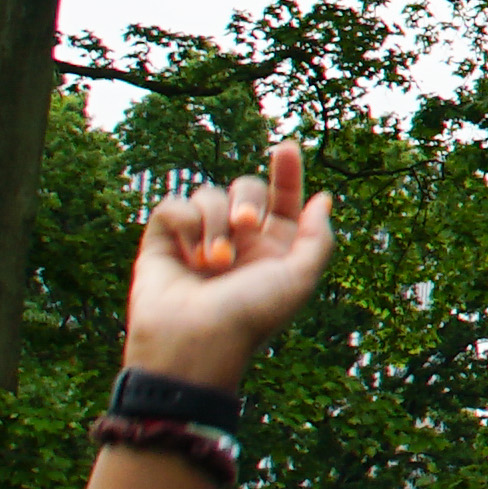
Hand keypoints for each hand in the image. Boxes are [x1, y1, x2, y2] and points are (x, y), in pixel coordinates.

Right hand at [123, 142, 338, 389]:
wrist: (195, 340)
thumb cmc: (251, 314)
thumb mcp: (300, 278)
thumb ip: (317, 237)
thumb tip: (323, 198)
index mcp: (273, 246)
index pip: (282, 199)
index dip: (286, 173)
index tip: (287, 149)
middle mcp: (238, 239)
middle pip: (246, 188)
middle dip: (249, 198)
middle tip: (248, 225)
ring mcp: (200, 238)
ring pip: (208, 194)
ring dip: (216, 222)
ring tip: (215, 262)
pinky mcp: (164, 240)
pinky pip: (174, 206)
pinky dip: (185, 224)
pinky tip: (189, 257)